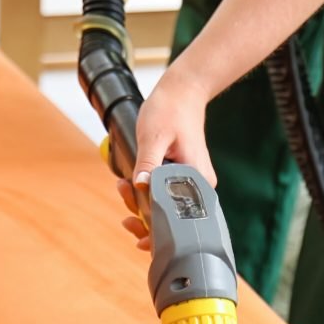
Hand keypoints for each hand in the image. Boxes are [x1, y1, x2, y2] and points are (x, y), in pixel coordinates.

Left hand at [117, 69, 215, 249]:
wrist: (183, 91)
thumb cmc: (171, 109)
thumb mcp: (153, 136)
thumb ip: (147, 163)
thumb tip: (140, 186)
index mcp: (199, 180)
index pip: (178, 220)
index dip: (155, 232)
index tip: (134, 233)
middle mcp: (200, 186)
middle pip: (171, 217)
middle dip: (142, 215)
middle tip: (123, 200)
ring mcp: (193, 182)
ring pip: (165, 206)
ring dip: (141, 201)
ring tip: (123, 186)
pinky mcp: (185, 177)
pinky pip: (165, 194)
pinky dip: (148, 192)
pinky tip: (133, 185)